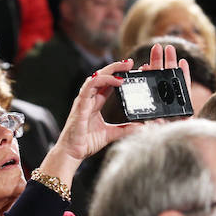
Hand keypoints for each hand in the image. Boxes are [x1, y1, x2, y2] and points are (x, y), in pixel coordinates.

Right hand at [38, 45, 189, 184]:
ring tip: (125, 66)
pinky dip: (104, 80)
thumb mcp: (111, 134)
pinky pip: (90, 86)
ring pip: (96, 76)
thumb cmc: (86, 143)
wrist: (72, 153)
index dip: (118, 75)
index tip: (132, 71)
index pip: (108, 84)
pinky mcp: (81, 104)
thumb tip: (142, 127)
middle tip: (131, 62)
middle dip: (116, 67)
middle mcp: (89, 99)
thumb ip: (126, 129)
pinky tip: (117, 80)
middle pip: (102, 76)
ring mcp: (84, 100)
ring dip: (111, 69)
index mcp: (95, 103)